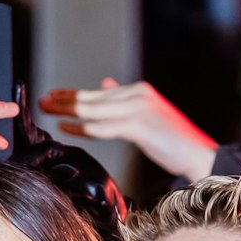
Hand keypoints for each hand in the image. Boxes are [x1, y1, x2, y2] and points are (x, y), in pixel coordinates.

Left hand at [39, 79, 217, 179]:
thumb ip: (125, 101)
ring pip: (93, 110)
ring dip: (67, 110)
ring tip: (47, 111)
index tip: (54, 96)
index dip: (74, 93)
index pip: (99, 92)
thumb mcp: (149, 116)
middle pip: (93, 98)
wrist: (197, 155)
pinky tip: (65, 126)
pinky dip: (82, 127)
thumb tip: (105, 85)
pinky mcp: (138, 125)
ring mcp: (138, 108)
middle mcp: (137, 94)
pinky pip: (102, 126)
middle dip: (65, 100)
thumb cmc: (174, 142)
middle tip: (42, 102)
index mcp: (139, 91)